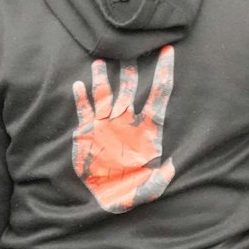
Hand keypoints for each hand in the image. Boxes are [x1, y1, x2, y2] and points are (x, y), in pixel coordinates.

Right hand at [72, 45, 176, 213]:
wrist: (108, 199)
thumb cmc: (134, 191)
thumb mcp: (152, 188)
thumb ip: (161, 177)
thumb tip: (171, 164)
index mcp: (149, 129)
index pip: (159, 94)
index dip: (164, 71)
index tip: (168, 50)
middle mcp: (128, 121)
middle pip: (131, 88)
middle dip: (130, 69)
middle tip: (130, 49)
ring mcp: (107, 124)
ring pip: (106, 94)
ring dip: (103, 78)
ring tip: (99, 62)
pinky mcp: (88, 133)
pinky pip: (85, 111)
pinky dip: (81, 98)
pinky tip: (78, 85)